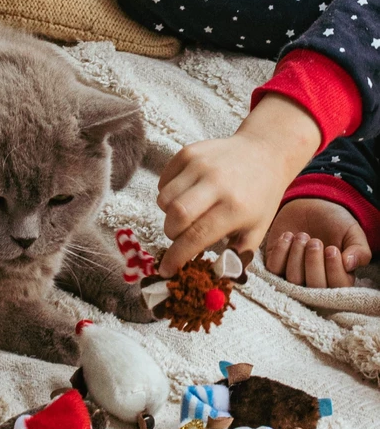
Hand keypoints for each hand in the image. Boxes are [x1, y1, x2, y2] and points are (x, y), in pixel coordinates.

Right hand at [156, 94, 321, 276]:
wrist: (265, 152)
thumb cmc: (259, 197)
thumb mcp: (257, 230)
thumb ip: (236, 256)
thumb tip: (215, 277)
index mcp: (235, 207)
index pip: (196, 236)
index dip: (177, 256)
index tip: (166, 270)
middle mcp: (216, 183)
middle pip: (175, 216)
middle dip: (171, 233)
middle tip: (182, 235)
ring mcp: (200, 164)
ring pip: (164, 199)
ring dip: (169, 214)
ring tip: (186, 213)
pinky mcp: (188, 152)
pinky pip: (163, 181)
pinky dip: (168, 193)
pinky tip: (186, 194)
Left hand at [265, 199, 370, 286]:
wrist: (311, 205)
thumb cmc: (335, 222)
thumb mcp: (353, 233)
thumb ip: (359, 251)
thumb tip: (349, 265)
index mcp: (339, 277)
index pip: (338, 288)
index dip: (334, 270)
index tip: (332, 249)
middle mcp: (316, 280)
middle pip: (313, 287)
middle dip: (313, 262)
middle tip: (315, 241)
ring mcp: (294, 274)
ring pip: (293, 279)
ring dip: (297, 255)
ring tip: (303, 235)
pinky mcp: (276, 265)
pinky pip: (274, 269)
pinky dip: (281, 251)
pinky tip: (288, 236)